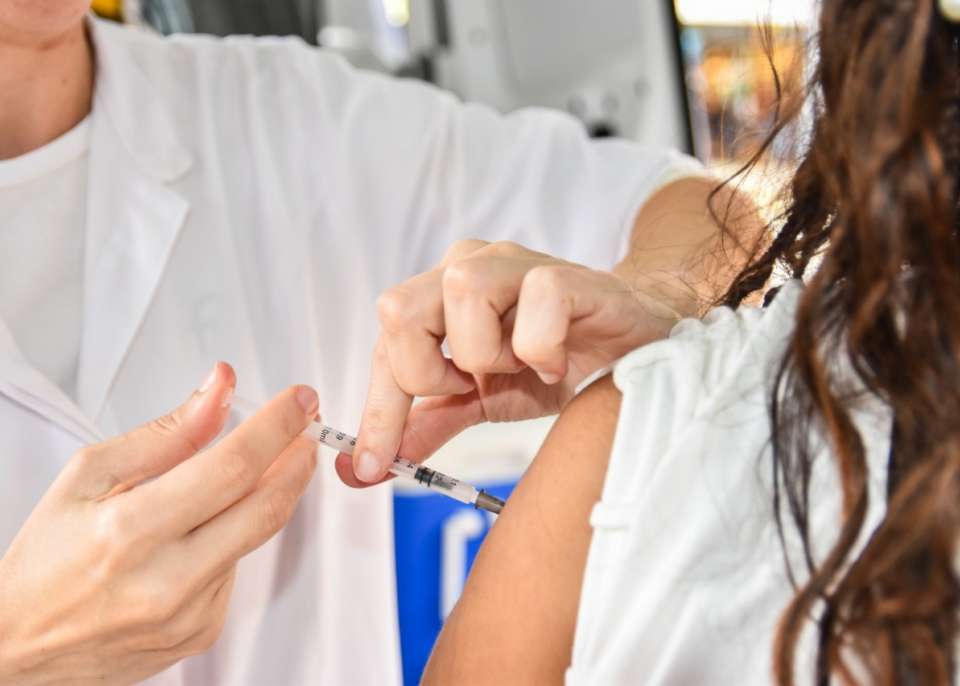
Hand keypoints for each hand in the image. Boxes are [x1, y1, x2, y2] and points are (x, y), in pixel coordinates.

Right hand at [0, 363, 319, 685]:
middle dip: (296, 460)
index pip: (232, 467)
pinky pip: (238, 570)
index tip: (299, 402)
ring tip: (255, 467)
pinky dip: (234, 538)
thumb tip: (220, 390)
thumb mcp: (90, 476)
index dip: (276, 427)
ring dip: (266, 495)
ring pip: (255, 537)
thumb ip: (168, 432)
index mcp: (130, 531)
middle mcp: (166, 580)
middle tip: (303, 429)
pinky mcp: (201, 632)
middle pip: (265, 506)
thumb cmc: (46, 558)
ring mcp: (189, 613)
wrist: (19, 645)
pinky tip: (207, 531)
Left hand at [339, 240, 680, 485]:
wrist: (631, 345)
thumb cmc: (556, 361)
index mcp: (439, 296)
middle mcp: (468, 267)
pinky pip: (537, 301)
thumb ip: (426, 424)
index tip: (370, 466)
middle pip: (398, 310)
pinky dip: (542, 349)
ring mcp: (516, 264)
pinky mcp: (566, 274)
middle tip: (471, 388)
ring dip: (489, 355)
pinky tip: (558, 361)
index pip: (385, 347)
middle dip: (428, 374)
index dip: (378, 410)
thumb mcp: (481, 401)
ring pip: (462, 295)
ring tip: (521, 367)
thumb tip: (363, 467)